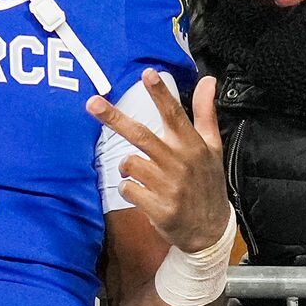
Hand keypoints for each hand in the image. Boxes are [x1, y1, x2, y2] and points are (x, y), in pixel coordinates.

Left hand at [87, 73, 229, 252]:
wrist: (211, 231)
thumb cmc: (208, 184)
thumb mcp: (213, 147)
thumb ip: (205, 112)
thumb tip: (208, 81)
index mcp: (192, 146)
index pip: (174, 115)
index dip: (160, 94)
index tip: (147, 74)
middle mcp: (180, 163)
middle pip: (141, 135)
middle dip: (114, 118)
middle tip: (92, 103)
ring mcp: (169, 186)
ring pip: (129, 163)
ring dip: (126, 166)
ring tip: (139, 173)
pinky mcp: (159, 208)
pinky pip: (128, 189)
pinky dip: (129, 189)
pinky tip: (142, 193)